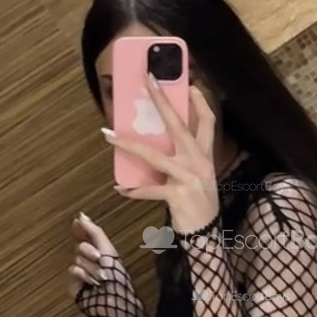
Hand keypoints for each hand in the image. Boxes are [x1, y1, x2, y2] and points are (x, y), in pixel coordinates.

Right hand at [68, 212, 118, 298]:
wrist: (112, 297)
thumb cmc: (115, 275)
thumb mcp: (107, 248)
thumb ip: (94, 231)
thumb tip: (81, 215)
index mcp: (100, 250)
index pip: (85, 235)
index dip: (81, 228)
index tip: (77, 221)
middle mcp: (90, 260)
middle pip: (81, 246)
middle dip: (90, 251)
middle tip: (99, 258)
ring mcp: (81, 271)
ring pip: (77, 258)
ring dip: (91, 267)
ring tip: (101, 277)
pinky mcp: (74, 282)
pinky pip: (72, 270)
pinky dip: (83, 275)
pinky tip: (91, 282)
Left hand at [103, 74, 218, 233]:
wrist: (206, 234)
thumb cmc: (199, 204)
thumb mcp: (199, 177)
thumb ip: (185, 159)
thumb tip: (159, 144)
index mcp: (205, 156)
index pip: (207, 123)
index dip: (200, 103)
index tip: (190, 84)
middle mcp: (199, 162)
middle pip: (179, 126)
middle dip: (163, 102)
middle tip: (149, 82)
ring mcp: (188, 177)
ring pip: (154, 156)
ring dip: (128, 145)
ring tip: (109, 135)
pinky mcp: (177, 195)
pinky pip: (149, 190)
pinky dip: (133, 191)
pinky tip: (121, 189)